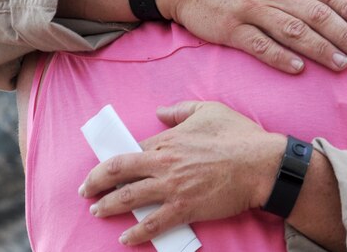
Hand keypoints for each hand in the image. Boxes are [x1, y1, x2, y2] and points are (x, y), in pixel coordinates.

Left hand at [78, 101, 284, 245]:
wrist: (261, 164)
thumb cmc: (238, 135)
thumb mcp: (209, 109)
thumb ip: (180, 109)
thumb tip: (160, 111)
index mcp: (169, 139)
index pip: (132, 149)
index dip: (115, 158)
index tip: (107, 167)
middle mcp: (164, 163)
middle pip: (118, 171)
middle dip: (96, 182)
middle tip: (85, 190)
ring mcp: (173, 188)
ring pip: (129, 198)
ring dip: (108, 206)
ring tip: (96, 211)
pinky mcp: (185, 208)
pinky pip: (153, 223)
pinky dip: (136, 232)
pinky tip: (125, 237)